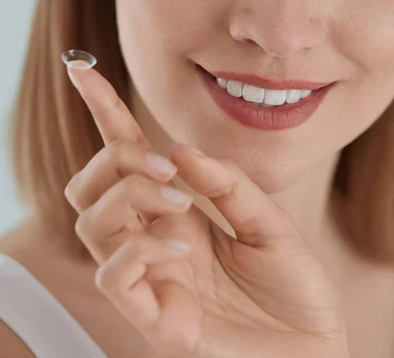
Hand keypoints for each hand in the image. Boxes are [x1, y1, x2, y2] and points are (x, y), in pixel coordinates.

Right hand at [64, 60, 348, 357]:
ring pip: (90, 221)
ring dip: (130, 196)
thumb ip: (226, 183)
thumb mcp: (268, 221)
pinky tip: (182, 244)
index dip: (103, 111)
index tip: (83, 70)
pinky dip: (141, 246)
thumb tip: (176, 149)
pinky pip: (113, 273)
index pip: (124, 155)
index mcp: (175, 211)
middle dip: (116, 159)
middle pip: (89, 185)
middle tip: (166, 167)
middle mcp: (150, 239)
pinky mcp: (150, 316)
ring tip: (180, 201)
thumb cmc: (292, 288)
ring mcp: (146, 277)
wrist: (315, 348)